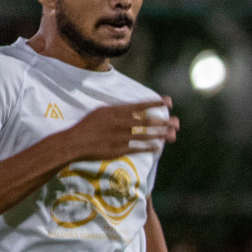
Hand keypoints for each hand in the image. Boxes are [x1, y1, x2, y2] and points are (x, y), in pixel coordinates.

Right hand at [61, 98, 177, 161]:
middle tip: (177, 122)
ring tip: (173, 134)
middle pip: (146, 121)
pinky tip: (158, 146)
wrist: (74, 142)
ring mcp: (120, 137)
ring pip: (145, 135)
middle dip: (163, 121)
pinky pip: (137, 148)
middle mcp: (120, 123)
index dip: (155, 103)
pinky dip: (148, 147)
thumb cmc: (86, 126)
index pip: (139, 106)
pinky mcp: (119, 149)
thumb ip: (117, 111)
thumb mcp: (101, 112)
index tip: (168, 101)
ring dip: (160, 134)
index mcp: (115, 111)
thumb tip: (131, 109)